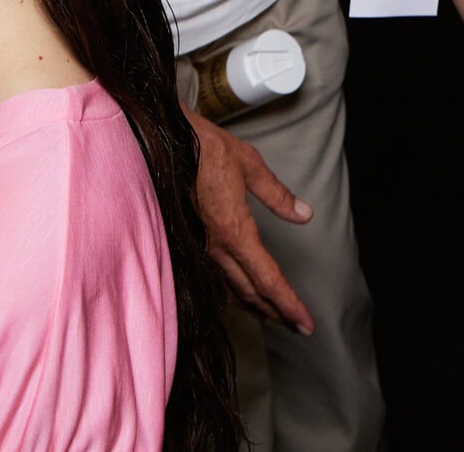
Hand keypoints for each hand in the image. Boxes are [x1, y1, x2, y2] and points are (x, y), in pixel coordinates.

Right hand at [184, 107, 313, 332]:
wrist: (157, 140)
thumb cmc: (202, 146)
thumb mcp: (249, 163)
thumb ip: (277, 194)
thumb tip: (304, 215)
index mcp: (234, 230)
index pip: (267, 279)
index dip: (288, 304)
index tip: (306, 323)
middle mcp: (215, 246)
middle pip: (250, 292)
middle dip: (276, 312)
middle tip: (297, 325)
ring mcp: (198, 246)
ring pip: (230, 288)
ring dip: (255, 304)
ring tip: (274, 313)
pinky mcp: (187, 239)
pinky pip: (214, 275)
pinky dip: (232, 289)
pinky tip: (239, 291)